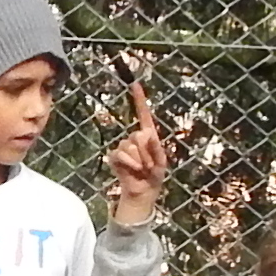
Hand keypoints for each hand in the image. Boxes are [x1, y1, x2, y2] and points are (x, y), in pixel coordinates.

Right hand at [108, 74, 169, 223]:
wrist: (142, 192)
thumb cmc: (155, 177)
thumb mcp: (162, 163)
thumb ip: (157, 148)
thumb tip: (149, 134)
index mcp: (147, 135)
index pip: (143, 114)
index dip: (139, 99)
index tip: (135, 84)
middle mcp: (134, 138)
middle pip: (138, 136)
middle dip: (146, 152)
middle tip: (149, 165)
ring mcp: (123, 146)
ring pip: (129, 146)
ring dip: (138, 160)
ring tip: (142, 169)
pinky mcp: (114, 156)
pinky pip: (120, 154)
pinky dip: (128, 163)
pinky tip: (131, 170)